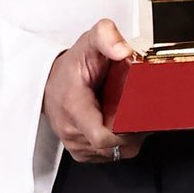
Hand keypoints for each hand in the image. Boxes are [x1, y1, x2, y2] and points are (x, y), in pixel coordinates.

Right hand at [44, 19, 140, 164]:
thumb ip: (106, 37)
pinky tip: (121, 126)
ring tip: (131, 117)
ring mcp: (77, 145)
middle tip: (143, 111)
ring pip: (116, 153)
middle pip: (115, 146)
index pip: (101, 137)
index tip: (139, 117)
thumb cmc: (71, 66)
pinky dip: (121, 144)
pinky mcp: (82, 152)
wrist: (51, 82)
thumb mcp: (88, 42)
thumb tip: (123, 50)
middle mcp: (72, 131)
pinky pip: (110, 156)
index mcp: (74, 107)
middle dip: (134, 131)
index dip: (126, 132)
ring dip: (129, 138)